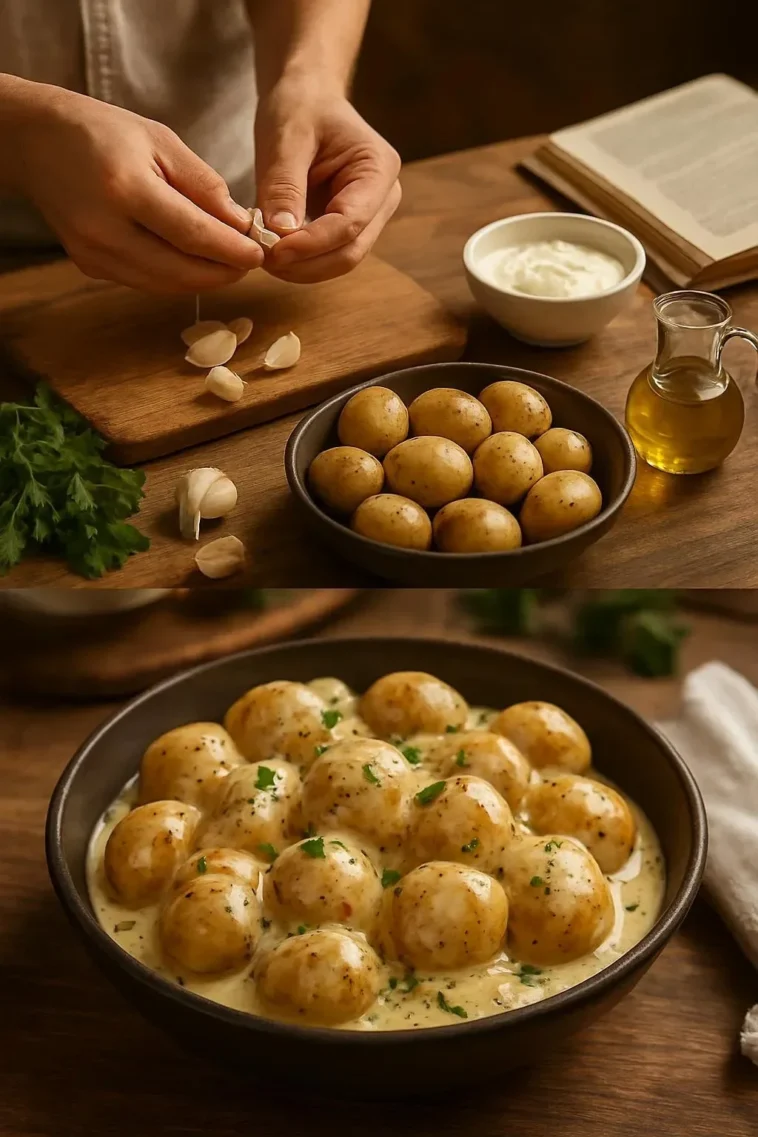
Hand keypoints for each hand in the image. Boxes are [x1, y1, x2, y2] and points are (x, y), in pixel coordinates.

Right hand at [13, 87, 262, 291]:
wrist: (37, 143)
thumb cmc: (103, 133)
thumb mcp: (160, 141)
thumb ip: (204, 185)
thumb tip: (241, 224)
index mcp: (126, 188)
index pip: (193, 234)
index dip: (232, 250)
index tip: (259, 253)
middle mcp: (106, 229)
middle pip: (181, 270)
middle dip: (223, 272)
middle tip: (250, 263)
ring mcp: (94, 254)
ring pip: (165, 284)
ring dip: (203, 279)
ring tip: (229, 263)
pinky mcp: (90, 267)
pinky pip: (146, 281)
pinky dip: (176, 276)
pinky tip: (194, 262)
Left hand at [255, 82, 400, 282]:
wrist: (306, 97)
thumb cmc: (300, 106)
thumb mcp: (286, 138)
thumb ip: (285, 186)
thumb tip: (280, 234)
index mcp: (378, 170)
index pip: (349, 223)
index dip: (312, 244)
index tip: (272, 251)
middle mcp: (382, 199)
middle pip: (350, 251)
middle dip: (306, 264)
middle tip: (262, 260)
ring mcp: (369, 217)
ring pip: (340, 260)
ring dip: (302, 268)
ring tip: (263, 256)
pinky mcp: (348, 227)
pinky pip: (327, 255)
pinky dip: (300, 261)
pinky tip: (273, 252)